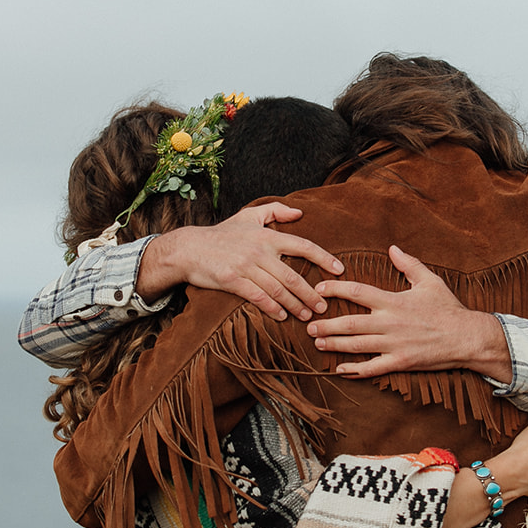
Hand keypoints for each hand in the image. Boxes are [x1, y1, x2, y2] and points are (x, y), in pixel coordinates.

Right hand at [138, 204, 344, 320]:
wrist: (189, 248)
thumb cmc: (222, 234)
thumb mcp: (248, 215)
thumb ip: (275, 211)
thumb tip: (300, 212)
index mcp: (267, 235)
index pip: (302, 246)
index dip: (323, 258)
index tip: (339, 270)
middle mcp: (259, 251)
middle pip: (293, 276)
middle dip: (311, 293)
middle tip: (324, 306)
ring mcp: (246, 266)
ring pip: (278, 289)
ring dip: (295, 305)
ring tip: (307, 316)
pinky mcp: (232, 281)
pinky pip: (258, 297)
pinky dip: (272, 308)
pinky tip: (282, 315)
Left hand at [307, 245, 511, 381]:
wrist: (467, 338)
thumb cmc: (448, 308)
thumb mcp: (430, 281)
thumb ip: (409, 264)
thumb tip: (393, 248)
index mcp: (393, 301)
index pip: (356, 292)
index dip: (334, 288)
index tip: (319, 288)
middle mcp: (389, 323)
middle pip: (349, 323)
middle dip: (326, 324)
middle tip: (309, 324)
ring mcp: (394, 344)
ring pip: (356, 346)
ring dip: (334, 345)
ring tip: (318, 343)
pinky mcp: (400, 362)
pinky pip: (373, 368)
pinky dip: (355, 370)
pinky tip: (340, 370)